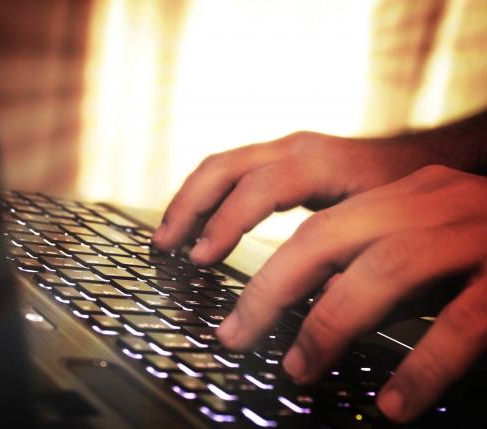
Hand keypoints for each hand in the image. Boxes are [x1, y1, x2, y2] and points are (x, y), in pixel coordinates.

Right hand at [153, 131, 444, 263]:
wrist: (417, 158)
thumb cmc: (404, 194)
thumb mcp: (382, 227)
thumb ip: (342, 262)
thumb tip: (306, 309)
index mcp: (319, 162)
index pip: (258, 189)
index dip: (226, 224)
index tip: (202, 259)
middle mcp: (293, 149)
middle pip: (222, 169)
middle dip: (188, 208)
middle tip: (165, 247)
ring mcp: (281, 150)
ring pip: (217, 166)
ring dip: (187, 202)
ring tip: (166, 238)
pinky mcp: (276, 160)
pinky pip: (227, 172)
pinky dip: (204, 198)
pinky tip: (195, 225)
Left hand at [218, 165, 486, 421]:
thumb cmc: (480, 255)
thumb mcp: (414, 249)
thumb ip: (363, 265)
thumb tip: (300, 302)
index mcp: (395, 194)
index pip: (305, 209)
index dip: (245, 239)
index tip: (203, 274)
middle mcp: (427, 201)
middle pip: (325, 235)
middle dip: (269, 289)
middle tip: (233, 335)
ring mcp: (475, 230)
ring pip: (385, 268)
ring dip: (331, 323)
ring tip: (297, 368)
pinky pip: (466, 321)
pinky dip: (425, 364)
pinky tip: (395, 405)